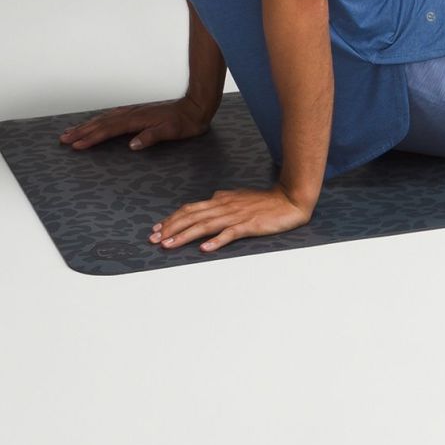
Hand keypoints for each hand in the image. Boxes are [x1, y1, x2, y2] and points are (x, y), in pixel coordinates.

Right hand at [60, 96, 214, 152]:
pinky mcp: (137, 112)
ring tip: (71, 131)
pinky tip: (94, 123)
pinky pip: (112, 116)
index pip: (110, 130)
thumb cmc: (186, 122)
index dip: (93, 138)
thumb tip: (132, 145)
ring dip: (87, 125)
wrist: (196, 107)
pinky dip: (99, 120)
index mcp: (138, 120)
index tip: (77, 145)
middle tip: (63, 139)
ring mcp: (134, 112)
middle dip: (82, 131)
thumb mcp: (172, 131)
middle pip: (102, 123)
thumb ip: (152, 137)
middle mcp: (132, 114)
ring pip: (105, 118)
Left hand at [149, 184, 312, 252]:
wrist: (290, 200)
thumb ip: (224, 198)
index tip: (157, 229)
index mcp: (221, 200)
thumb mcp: (240, 196)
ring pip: (205, 225)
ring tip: (168, 245)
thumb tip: (210, 198)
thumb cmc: (266, 200)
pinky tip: (204, 249)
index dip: (172, 219)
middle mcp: (224, 206)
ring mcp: (236, 216)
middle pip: (192, 217)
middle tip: (154, 240)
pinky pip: (229, 233)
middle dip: (170, 228)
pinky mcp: (249, 225)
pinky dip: (216, 241)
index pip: (190, 209)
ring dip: (184, 236)